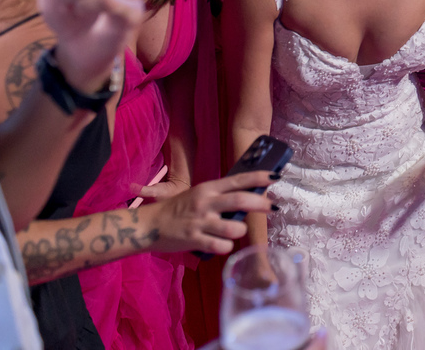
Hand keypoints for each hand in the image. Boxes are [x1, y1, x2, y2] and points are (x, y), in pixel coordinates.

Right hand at [144, 171, 274, 255]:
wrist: (149, 225)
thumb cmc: (178, 209)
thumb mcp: (199, 195)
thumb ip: (220, 195)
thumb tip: (249, 198)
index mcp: (208, 188)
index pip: (238, 179)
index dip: (258, 177)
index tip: (275, 176)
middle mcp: (206, 203)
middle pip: (240, 200)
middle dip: (261, 204)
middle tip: (273, 207)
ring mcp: (200, 222)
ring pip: (234, 227)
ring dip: (240, 231)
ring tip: (235, 231)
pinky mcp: (194, 240)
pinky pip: (221, 246)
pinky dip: (226, 246)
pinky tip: (221, 244)